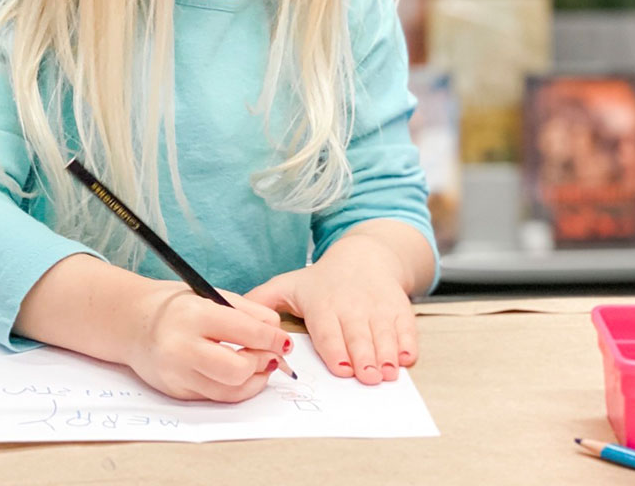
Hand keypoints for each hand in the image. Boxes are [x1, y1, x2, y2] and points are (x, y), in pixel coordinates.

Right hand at [121, 279, 291, 401]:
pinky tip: (242, 374)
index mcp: (193, 315)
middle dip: (263, 363)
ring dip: (255, 380)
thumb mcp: (210, 294)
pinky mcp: (176, 392)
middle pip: (238, 369)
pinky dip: (235, 387)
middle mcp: (182, 347)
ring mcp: (177, 374)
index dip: (272, 339)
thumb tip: (277, 330)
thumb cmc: (175, 305)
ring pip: (230, 390)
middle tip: (273, 355)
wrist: (132, 323)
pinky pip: (215, 397)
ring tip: (261, 365)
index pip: (245, 331)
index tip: (284, 341)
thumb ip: (247, 311)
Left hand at [244, 232, 417, 385]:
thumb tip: (227, 312)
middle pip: (358, 335)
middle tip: (369, 377)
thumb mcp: (289, 283)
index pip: (329, 330)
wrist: (365, 256)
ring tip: (388, 372)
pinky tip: (406, 357)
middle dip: (365, 357)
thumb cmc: (322, 280)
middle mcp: (351, 305)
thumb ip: (262, 300)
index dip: (336, 349)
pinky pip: (405, 326)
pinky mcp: (398, 307)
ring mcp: (377, 307)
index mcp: (323, 303)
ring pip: (383, 333)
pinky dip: (407, 342)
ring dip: (387, 354)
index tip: (342, 369)